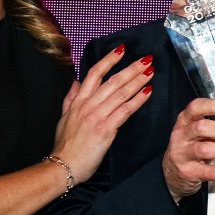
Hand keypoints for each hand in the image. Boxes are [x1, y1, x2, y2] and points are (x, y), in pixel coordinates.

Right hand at [52, 45, 153, 181]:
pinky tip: (148, 93)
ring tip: (151, 72)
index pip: (95, 73)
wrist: (64, 164)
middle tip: (147, 59)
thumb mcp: (64, 117)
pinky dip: (138, 100)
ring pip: (121, 93)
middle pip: (113, 80)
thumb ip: (71, 97)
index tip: (122, 50)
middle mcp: (88, 104)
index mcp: (79, 100)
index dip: (109, 60)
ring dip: (138, 81)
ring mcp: (98, 115)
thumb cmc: (65, 144)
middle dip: (131, 68)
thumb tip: (76, 81)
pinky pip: (125, 110)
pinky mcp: (106, 128)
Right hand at [161, 98, 214, 201]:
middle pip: (202, 128)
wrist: (172, 172)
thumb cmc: (191, 147)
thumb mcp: (197, 132)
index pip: (195, 108)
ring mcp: (183, 154)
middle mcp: (181, 135)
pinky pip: (212, 172)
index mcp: (185, 121)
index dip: (212, 106)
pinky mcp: (189, 172)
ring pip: (206, 150)